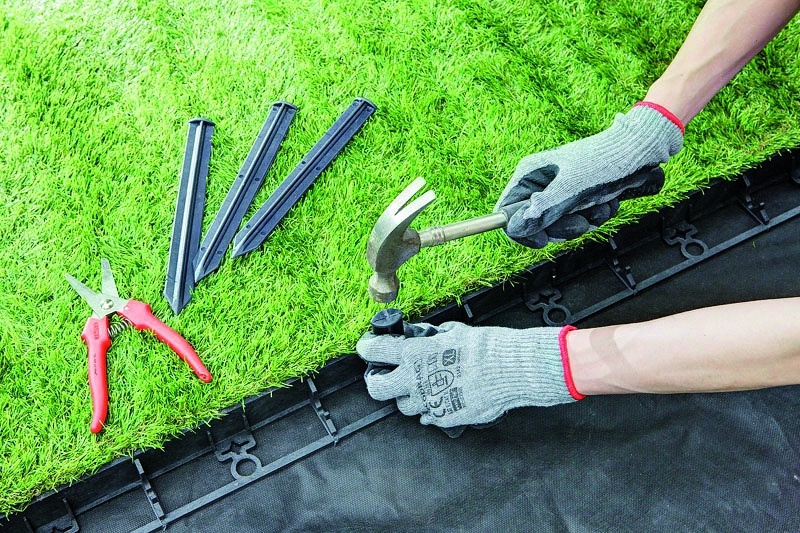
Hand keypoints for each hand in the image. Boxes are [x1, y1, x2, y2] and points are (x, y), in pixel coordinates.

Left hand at [356, 321, 582, 431]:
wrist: (508, 369)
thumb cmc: (484, 347)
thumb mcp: (453, 332)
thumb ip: (432, 338)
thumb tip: (426, 338)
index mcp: (414, 355)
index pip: (375, 351)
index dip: (367, 348)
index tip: (366, 347)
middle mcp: (415, 381)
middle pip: (377, 389)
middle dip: (376, 382)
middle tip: (380, 377)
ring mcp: (428, 403)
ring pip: (405, 406)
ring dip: (410, 396)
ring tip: (423, 386)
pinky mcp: (444, 417)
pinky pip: (429, 416)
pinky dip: (432, 408)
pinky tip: (444, 396)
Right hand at [496, 103, 682, 247]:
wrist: (640, 150)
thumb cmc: (605, 161)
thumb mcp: (571, 189)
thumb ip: (542, 210)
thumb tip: (515, 228)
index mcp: (530, 175)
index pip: (507, 212)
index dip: (521, 230)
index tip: (541, 240)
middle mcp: (542, 183)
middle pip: (535, 224)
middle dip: (562, 228)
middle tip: (580, 221)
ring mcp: (560, 191)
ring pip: (560, 226)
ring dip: (584, 221)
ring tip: (599, 204)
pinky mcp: (579, 197)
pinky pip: (580, 220)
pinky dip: (596, 216)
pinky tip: (607, 201)